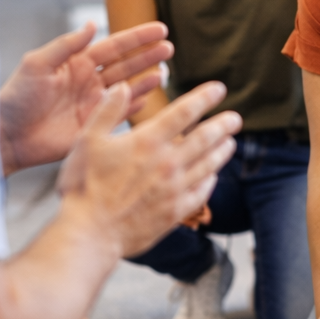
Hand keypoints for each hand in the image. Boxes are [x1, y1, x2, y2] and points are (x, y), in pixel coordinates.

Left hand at [0, 21, 173, 173]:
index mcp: (76, 64)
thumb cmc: (16, 98)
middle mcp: (88, 82)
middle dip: (147, 56)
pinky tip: (149, 99)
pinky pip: (120, 114)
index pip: (113, 47)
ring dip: (145, 80)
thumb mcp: (37, 64)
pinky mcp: (94, 126)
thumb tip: (92, 24)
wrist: (8, 135)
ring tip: (163, 72)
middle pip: (125, 66)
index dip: (137, 38)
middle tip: (169, 49)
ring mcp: (93, 104)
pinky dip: (134, 106)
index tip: (160, 29)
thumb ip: (66, 45)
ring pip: (126, 88)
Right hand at [57, 80, 240, 257]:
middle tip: (235, 119)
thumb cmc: (84, 186)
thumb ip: (107, 111)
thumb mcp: (87, 140)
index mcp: (148, 141)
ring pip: (207, 165)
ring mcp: (174, 189)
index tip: (218, 89)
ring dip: (221, 152)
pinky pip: (201, 193)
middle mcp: (167, 163)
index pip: (184, 112)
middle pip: (205, 138)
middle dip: (223, 126)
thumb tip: (122, 87)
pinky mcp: (175, 212)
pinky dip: (210, 182)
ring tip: (230, 143)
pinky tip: (212, 177)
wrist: (90, 231)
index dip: (204, 98)